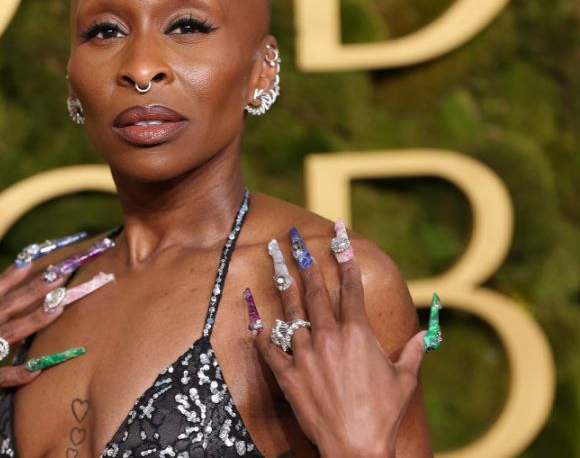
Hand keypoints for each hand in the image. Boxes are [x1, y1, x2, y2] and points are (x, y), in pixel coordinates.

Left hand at [254, 225, 425, 457]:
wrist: (356, 447)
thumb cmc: (383, 415)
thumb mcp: (404, 380)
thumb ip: (413, 352)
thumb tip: (423, 334)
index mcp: (358, 334)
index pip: (350, 287)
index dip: (345, 259)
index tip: (339, 237)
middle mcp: (329, 338)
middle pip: (315, 291)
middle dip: (305, 261)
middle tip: (293, 238)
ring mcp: (305, 355)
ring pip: (291, 311)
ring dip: (283, 282)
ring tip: (275, 259)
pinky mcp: (288, 375)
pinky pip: (269, 347)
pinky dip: (260, 328)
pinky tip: (252, 309)